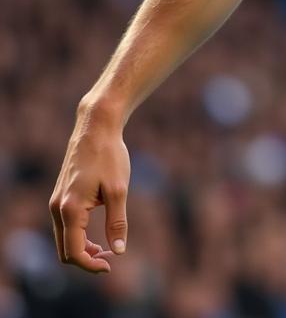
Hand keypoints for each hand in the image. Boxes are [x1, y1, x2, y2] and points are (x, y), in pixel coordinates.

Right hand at [49, 108, 130, 273]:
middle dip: (85, 259)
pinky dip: (77, 236)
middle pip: (64, 250)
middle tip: (109, 260)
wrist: (95, 128)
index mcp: (70, 209)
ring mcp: (56, 202)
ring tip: (104, 250)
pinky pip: (64, 226)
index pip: (74, 252)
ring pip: (63, 239)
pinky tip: (96, 234)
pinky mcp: (60, 196)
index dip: (91, 264)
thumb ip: (117, 222)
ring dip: (81, 249)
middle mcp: (56, 208)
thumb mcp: (119, 190)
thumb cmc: (109, 156)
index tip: (109, 267)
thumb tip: (119, 251)